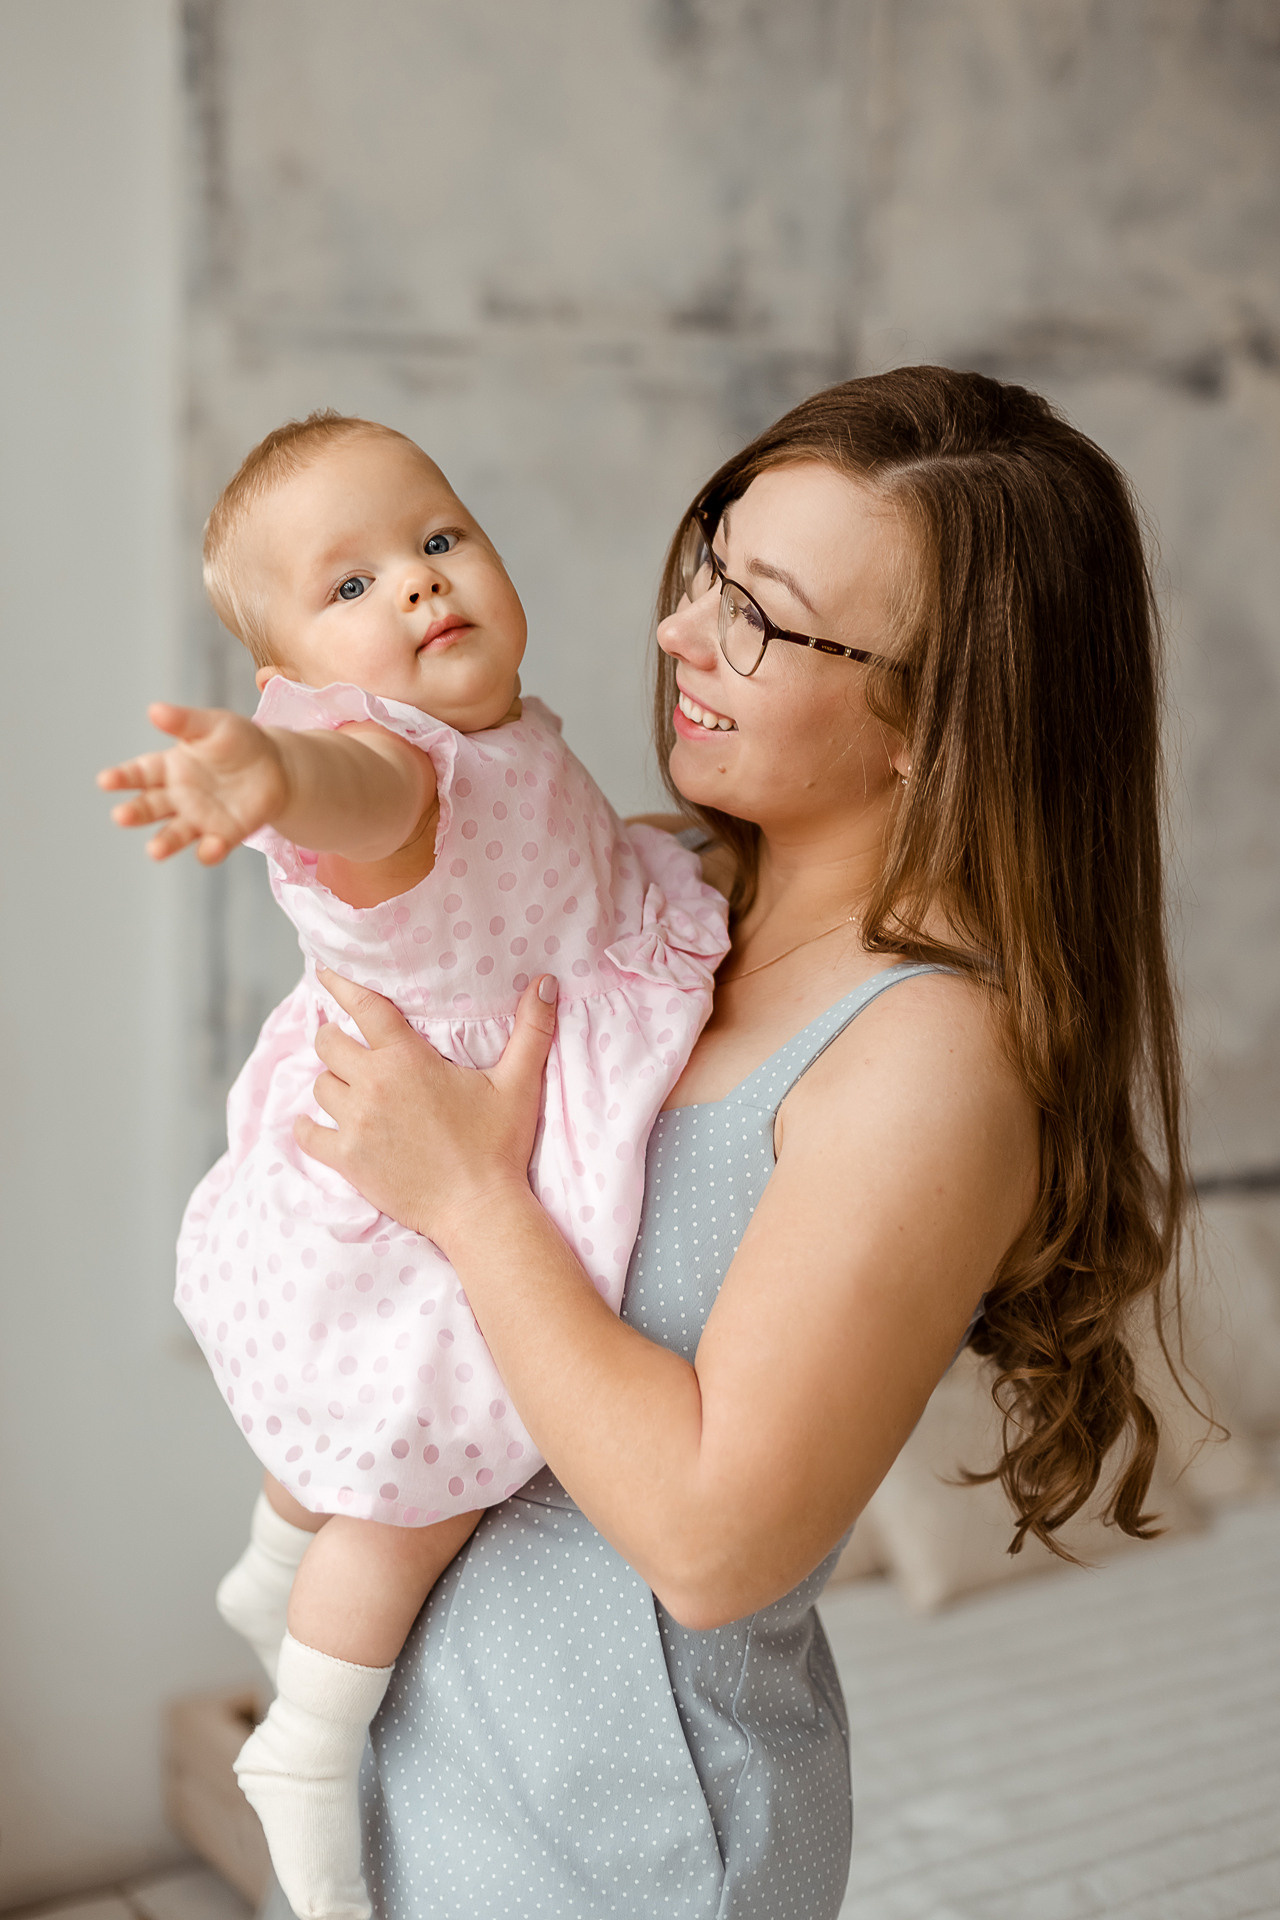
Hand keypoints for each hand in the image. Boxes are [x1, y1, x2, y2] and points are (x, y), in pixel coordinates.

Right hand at [97, 702, 289, 863]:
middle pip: (150, 808)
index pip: (139, 773)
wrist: (276, 765)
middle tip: (121, 817)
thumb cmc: (236, 741)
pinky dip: (209, 851)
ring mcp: (199, 819)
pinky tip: (209, 848)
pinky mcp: (224, 835)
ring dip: (164, 843)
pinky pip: (213, 847)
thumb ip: (185, 721)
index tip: (104, 780)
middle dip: (135, 813)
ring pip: (175, 834)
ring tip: (154, 851)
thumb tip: (154, 710)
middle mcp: (178, 797)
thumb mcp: (213, 724)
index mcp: (169, 767)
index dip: (122, 777)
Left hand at [296, 967, 558, 1246]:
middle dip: (336, 1038)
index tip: (326, 973)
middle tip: (349, 1043)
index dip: (342, 985)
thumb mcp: (518, 1084)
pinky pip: (308, 1134)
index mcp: (407, 1059)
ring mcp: (356, 1124)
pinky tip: (314, 1125)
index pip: (365, 1007)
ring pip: (321, 1086)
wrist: (479, 1210)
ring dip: (333, 1083)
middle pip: (329, 1044)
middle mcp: (373, 1085)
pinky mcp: (347, 1160)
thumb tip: (547, 981)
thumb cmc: (499, 1146)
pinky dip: (308, 1127)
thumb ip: (532, 1030)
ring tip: (348, 1087)